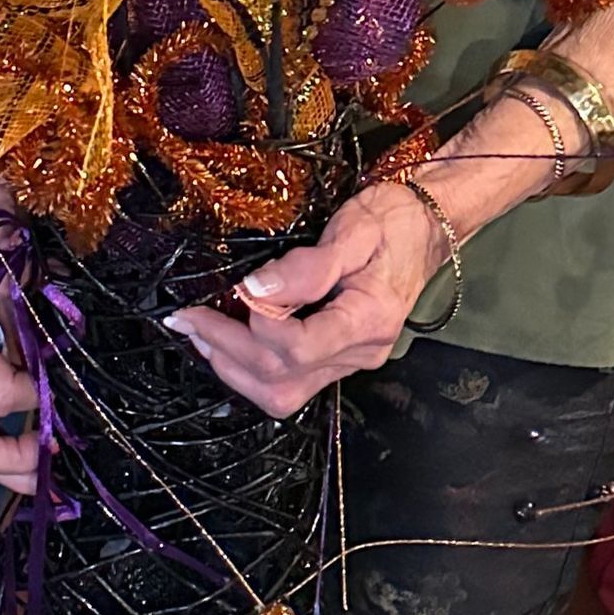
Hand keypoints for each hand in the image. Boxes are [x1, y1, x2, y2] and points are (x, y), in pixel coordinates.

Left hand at [163, 183, 444, 417]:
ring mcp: (348, 362)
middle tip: (186, 318)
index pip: (300, 348)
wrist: (427, 227)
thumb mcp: (355, 229)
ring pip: (281, 394)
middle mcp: (359, 353)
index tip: (233, 290)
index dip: (257, 326)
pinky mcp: (336, 359)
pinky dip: (248, 368)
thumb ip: (308, 266)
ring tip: (198, 332)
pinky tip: (224, 341)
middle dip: (227, 352)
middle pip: (282, 381)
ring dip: (232, 369)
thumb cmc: (393, 220)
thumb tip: (255, 289)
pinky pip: (287, 382)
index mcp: (368, 321)